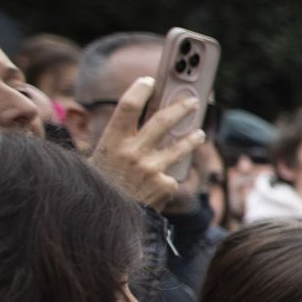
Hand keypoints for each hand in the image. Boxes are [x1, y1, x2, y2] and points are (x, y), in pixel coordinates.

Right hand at [88, 76, 203, 208]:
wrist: (109, 220)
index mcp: (112, 142)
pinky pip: (172, 175)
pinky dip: (169, 178)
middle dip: (181, 108)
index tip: (150, 80)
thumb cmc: (104, 186)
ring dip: (192, 138)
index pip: (128, 106)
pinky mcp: (165, 185)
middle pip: (162, 121)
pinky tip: (160, 187)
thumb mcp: (101, 158)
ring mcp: (151, 169)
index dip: (140, 89)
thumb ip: (120, 140)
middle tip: (193, 101)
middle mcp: (132, 152)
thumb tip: (142, 118)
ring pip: (180, 146)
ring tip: (199, 134)